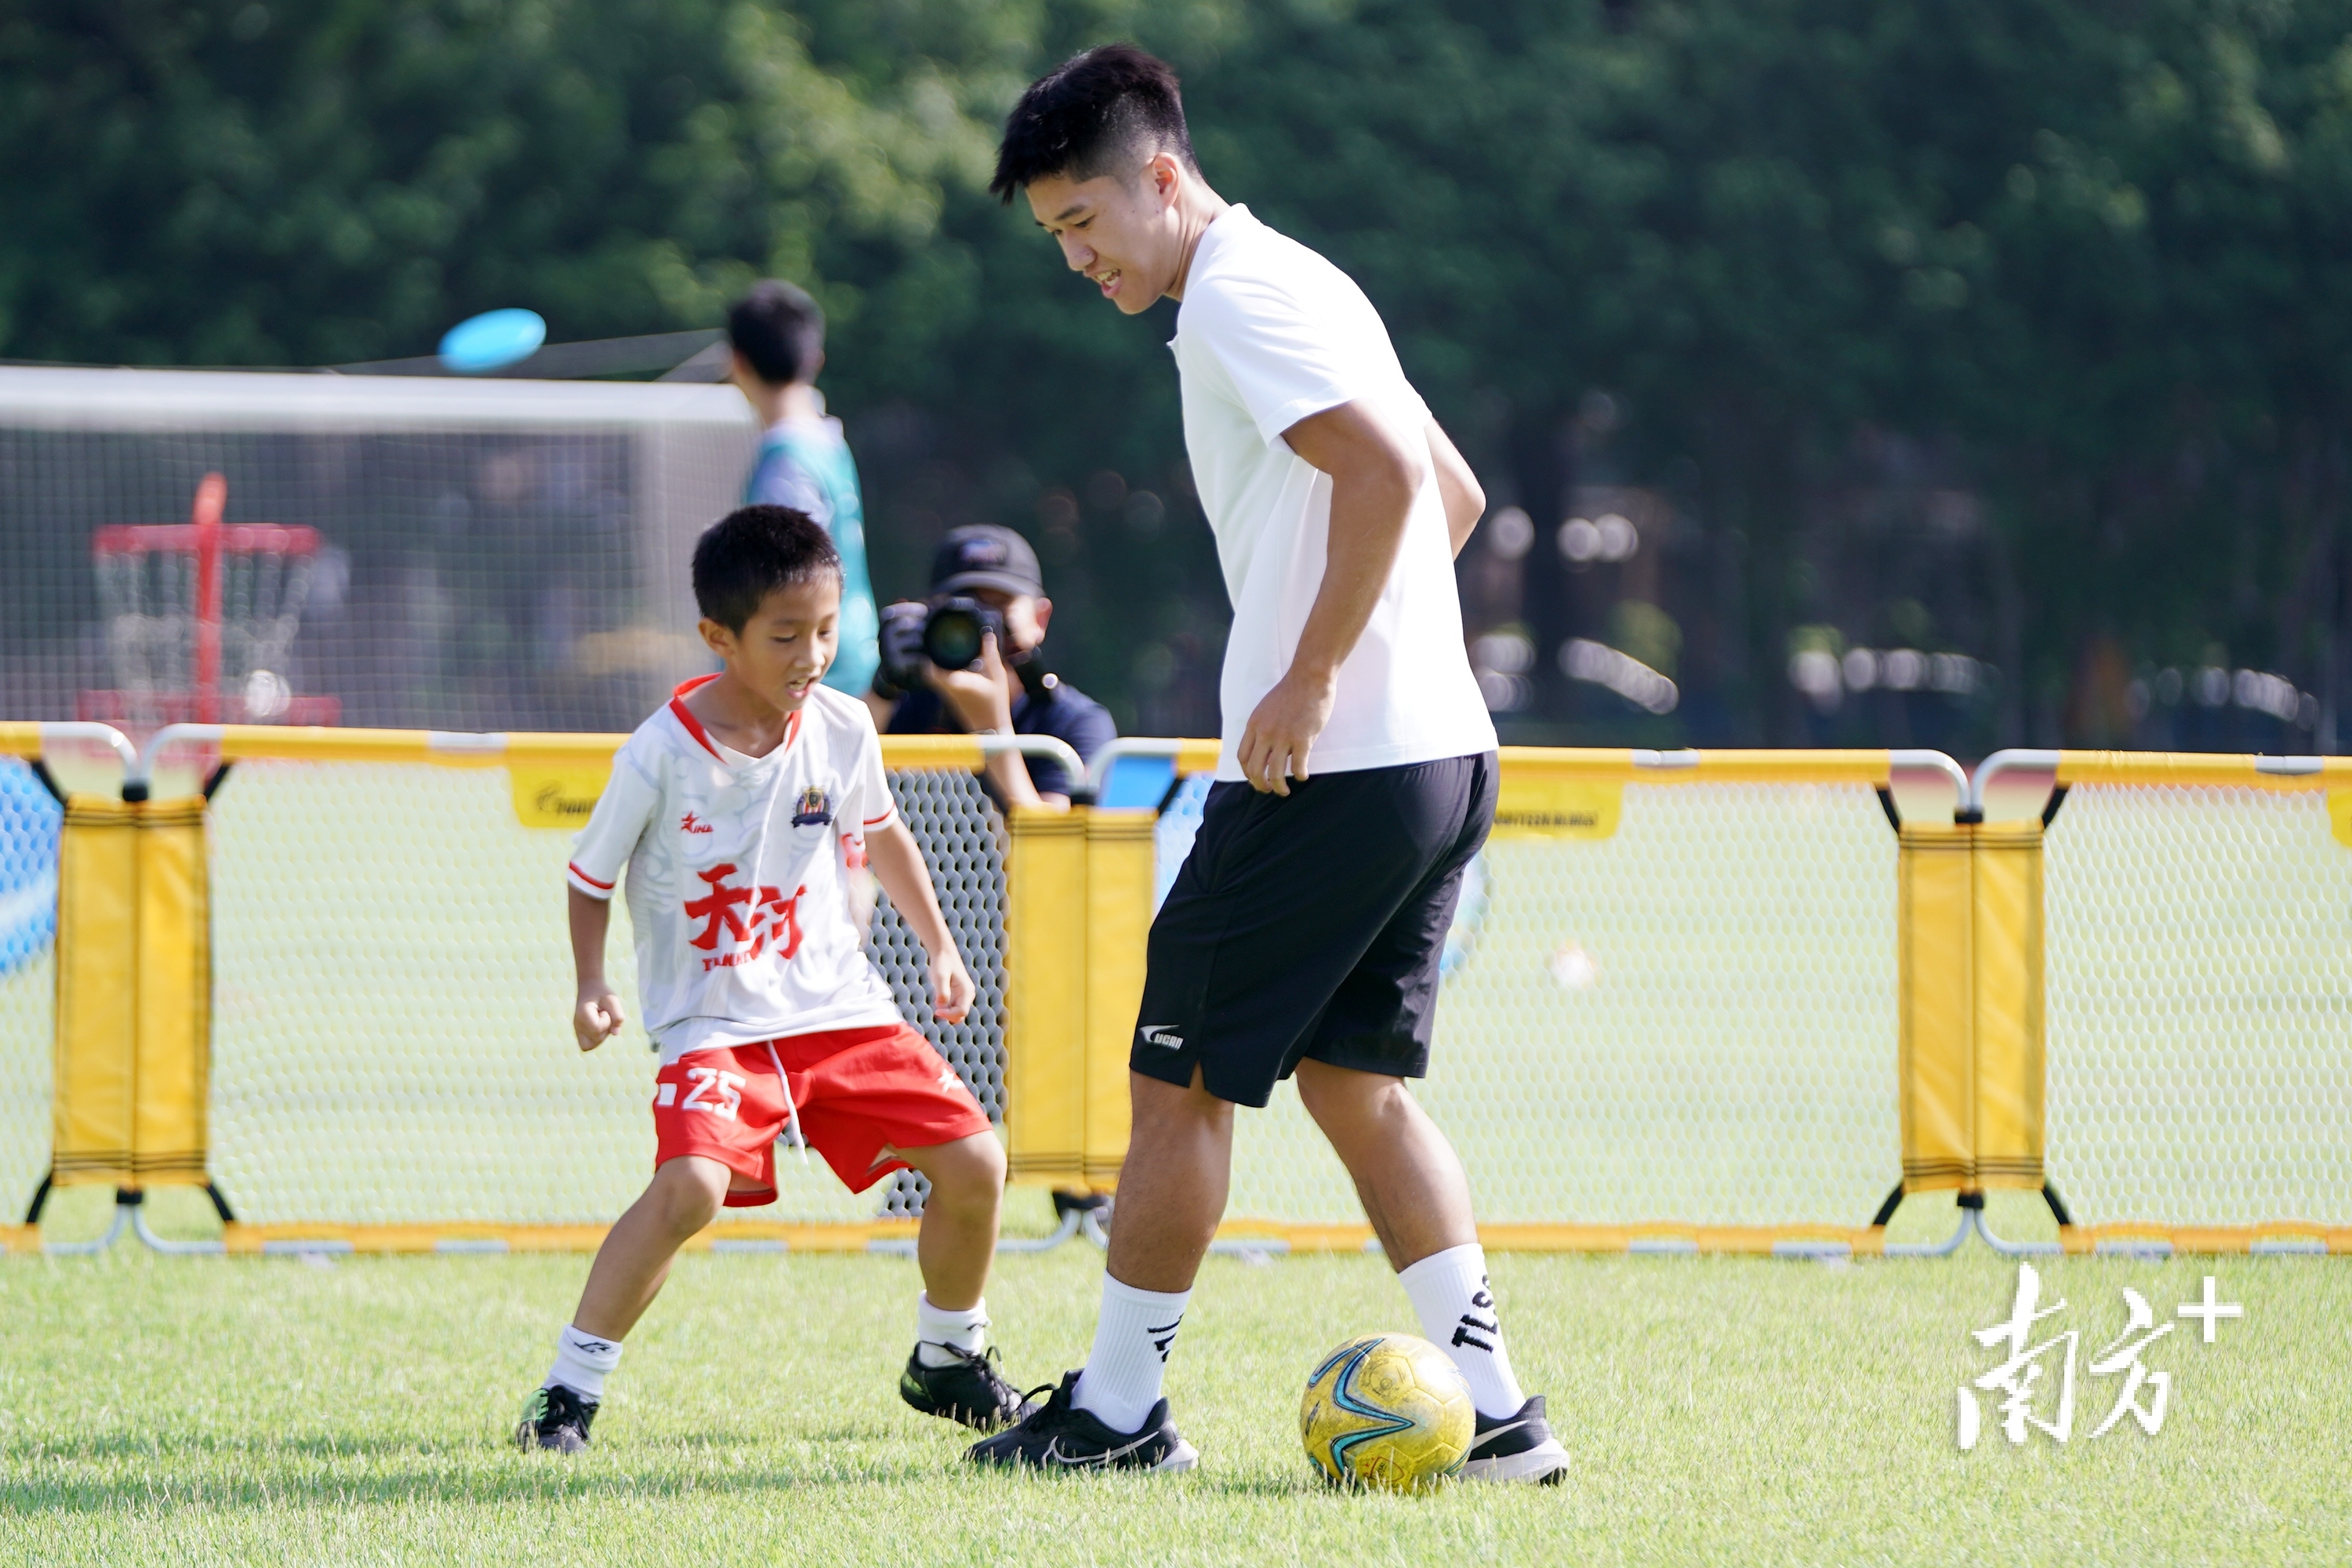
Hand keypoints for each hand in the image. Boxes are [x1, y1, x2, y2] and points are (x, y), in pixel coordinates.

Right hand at [574, 983, 624, 1051]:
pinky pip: (587, 1046)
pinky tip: (600, 1027)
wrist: (590, 988)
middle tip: (603, 1016)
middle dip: (604, 1030)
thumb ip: (617, 1016)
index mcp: (582, 1014)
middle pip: (594, 1040)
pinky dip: (596, 1040)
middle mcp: (577, 1024)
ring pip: (589, 1046)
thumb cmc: (602, 993)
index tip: (604, 1011)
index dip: (606, 1021)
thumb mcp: (613, 1000)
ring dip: (601, 1036)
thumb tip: (615, 1033)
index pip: (597, 1029)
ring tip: (600, 1021)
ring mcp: (577, 1030)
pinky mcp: (579, 1033)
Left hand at [926, 629, 1016, 735]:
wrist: (990, 729)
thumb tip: (988, 635)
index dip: (927, 658)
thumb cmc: (996, 704)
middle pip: (928, 673)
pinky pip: (940, 683)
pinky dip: (940, 673)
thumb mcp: (998, 677)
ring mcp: (948, 696)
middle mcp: (950, 689)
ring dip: (934, 666)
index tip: (928, 645)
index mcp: (960, 682)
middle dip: (928, 659)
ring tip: (939, 651)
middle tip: (932, 645)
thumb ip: (991, 656)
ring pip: (932, 678)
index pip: (934, 670)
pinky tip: (950, 665)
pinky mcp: (950, 699)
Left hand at [928, 946, 975, 1024]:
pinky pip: (952, 1007)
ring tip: (936, 1001)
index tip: (935, 1011)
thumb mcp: (940, 977)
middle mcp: (968, 995)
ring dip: (946, 1012)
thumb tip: (941, 1006)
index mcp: (967, 991)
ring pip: (956, 1013)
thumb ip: (942, 992)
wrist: (943, 953)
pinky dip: (944, 1008)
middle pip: (960, 1015)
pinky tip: (937, 998)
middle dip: (948, 1015)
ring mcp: (963, 995)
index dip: (949, 1015)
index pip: (961, 1012)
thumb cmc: (942, 963)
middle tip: (935, 1010)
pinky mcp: (957, 995)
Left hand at [1236, 665, 1337, 794]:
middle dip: (1260, 785)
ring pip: (1275, 772)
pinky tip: (1303, 776)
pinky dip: (1300, 775)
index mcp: (1254, 725)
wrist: (1309, 677)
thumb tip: (1263, 748)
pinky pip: (1298, 766)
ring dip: (1279, 787)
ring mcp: (1283, 736)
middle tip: (1268, 790)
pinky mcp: (1303, 738)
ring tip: (1285, 791)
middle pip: (1255, 770)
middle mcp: (1265, 733)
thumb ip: (1261, 727)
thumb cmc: (1290, 692)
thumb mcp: (1266, 709)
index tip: (1256, 778)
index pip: (1243, 757)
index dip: (1247, 772)